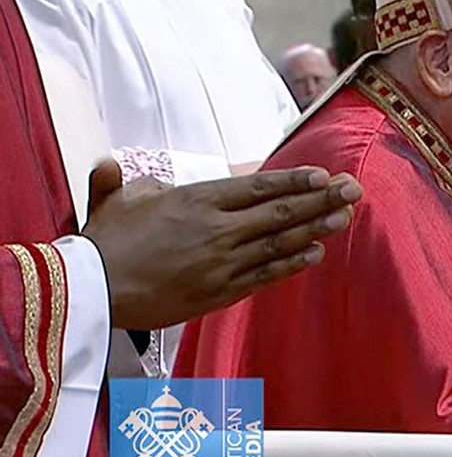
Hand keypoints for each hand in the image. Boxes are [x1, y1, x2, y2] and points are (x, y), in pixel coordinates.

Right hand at [82, 159, 362, 329]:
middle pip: (281, 211)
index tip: (324, 175)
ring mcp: (223, 261)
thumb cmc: (104, 243)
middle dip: (322, 199)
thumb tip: (107, 165)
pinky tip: (316, 252)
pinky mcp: (220, 291)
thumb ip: (123, 180)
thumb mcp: (116, 200)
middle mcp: (218, 228)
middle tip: (354, 189)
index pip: (260, 186)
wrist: (92, 291)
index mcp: (198, 199)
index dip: (296, 181)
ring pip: (280, 242)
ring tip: (346, 216)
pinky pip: (266, 274)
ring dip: (317, 228)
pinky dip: (293, 262)